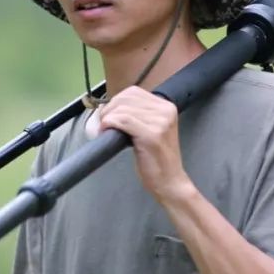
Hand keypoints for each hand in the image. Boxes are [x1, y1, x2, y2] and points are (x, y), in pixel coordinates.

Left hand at [97, 86, 194, 202]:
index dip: (116, 101)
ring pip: (123, 109)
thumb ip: (138, 115)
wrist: (169, 182)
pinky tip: (106, 131)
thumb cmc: (156, 159)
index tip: (108, 115)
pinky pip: (123, 120)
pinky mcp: (151, 135)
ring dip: (107, 118)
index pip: (134, 92)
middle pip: (127, 98)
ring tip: (104, 130)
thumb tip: (111, 107)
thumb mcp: (151, 130)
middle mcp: (166, 111)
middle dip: (109, 109)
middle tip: (103, 124)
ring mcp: (160, 122)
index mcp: (167, 106)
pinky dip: (110, 123)